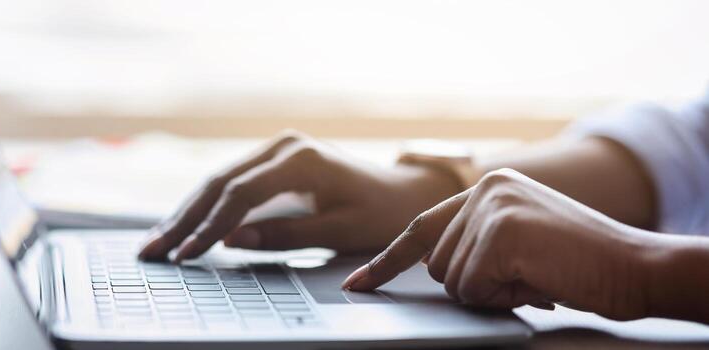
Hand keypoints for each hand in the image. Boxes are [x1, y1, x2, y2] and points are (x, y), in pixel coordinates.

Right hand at [139, 130, 460, 261]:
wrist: (401, 192)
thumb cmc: (379, 213)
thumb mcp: (339, 230)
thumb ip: (286, 234)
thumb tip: (230, 240)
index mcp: (302, 159)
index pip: (242, 193)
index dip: (210, 225)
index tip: (187, 253)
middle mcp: (283, 146)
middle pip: (220, 182)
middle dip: (183, 218)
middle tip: (152, 250)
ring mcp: (276, 149)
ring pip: (218, 180)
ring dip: (186, 212)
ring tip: (155, 241)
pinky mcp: (272, 160)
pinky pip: (230, 182)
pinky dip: (204, 206)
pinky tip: (182, 225)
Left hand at [343, 168, 660, 320]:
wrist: (635, 266)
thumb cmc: (579, 262)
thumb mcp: (518, 243)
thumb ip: (475, 245)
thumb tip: (437, 269)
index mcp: (487, 187)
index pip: (422, 228)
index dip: (387, 260)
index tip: (358, 283)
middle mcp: (484, 189)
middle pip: (436, 263)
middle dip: (473, 284)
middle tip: (524, 277)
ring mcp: (491, 207)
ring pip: (450, 279)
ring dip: (490, 291)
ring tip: (534, 275)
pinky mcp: (500, 231)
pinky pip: (472, 287)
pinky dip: (502, 295)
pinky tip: (537, 279)